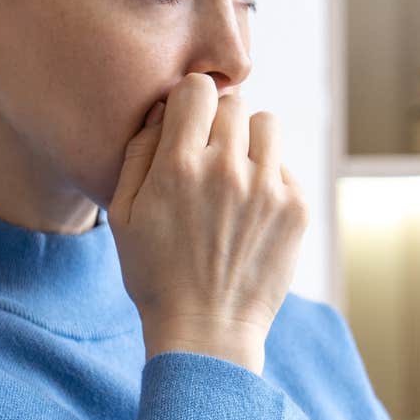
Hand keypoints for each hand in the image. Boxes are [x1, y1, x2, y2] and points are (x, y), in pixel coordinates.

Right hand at [109, 73, 308, 373]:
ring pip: (267, 125)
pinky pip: (285, 167)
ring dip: (250, 142)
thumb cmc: (155, 274)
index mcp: (179, 166)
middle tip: (208, 157)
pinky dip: (270, 180)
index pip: (197, 88)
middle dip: (219, 122)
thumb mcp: (124, 214)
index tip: (188, 121)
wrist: (206, 331)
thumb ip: (140, 152)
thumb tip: (164, 109)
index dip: (190, 100)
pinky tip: (250, 214)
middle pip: (234, 103)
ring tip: (235, 177)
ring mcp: (267, 188)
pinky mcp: (296, 208)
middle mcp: (227, 169)